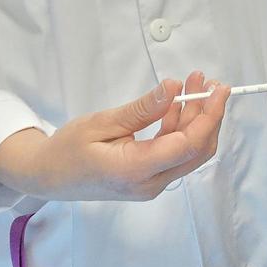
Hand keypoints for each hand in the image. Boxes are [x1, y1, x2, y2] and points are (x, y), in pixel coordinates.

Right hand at [0, 71, 230, 201]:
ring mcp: (151, 185)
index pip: (187, 145)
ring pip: (188, 152)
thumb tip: (174, 88)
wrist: (48, 177)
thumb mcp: (103, 122)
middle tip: (208, 81)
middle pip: (196, 150)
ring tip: (194, 84)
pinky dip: (182, 128)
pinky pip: (175, 154)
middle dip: (208, 114)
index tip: (218, 88)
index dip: (209, 116)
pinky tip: (177, 104)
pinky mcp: (149, 179)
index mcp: (136, 170)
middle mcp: (149, 184)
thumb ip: (142, 109)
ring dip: (196, 118)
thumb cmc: (68, 148)